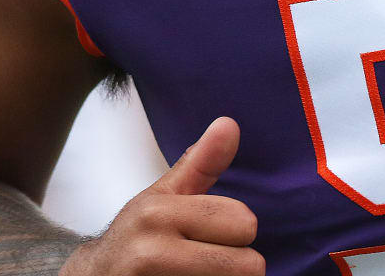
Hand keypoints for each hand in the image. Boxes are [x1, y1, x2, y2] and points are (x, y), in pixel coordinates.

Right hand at [61, 117, 262, 275]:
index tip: (207, 234)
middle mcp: (152, 251)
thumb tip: (230, 123)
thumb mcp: (164, 196)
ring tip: (192, 275)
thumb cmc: (138, 235)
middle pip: (246, 265)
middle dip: (233, 266)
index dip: (235, 232)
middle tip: (201, 261)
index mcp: (160, 211)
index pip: (244, 223)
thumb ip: (201, 163)